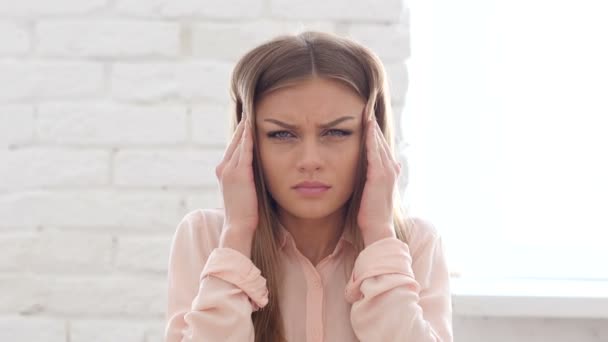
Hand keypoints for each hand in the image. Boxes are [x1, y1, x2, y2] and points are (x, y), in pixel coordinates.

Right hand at [215, 116, 257, 256]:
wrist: (238, 226)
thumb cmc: (243, 214)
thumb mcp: (242, 193)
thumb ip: (246, 180)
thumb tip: (255, 175)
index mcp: (224, 172)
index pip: (232, 149)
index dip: (239, 136)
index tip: (245, 123)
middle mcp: (224, 168)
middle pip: (234, 143)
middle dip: (241, 128)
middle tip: (248, 111)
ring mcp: (230, 171)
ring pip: (238, 144)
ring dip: (244, 129)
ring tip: (250, 114)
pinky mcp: (239, 174)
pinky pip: (244, 151)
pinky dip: (247, 138)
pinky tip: (251, 127)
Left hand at [357, 116, 401, 246]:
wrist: (378, 228)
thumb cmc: (373, 214)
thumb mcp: (378, 192)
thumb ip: (383, 178)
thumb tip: (395, 165)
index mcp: (389, 173)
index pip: (382, 148)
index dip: (376, 134)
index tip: (368, 120)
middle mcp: (390, 170)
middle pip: (382, 142)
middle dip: (374, 126)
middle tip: (367, 109)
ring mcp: (386, 172)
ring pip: (380, 144)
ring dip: (374, 128)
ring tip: (367, 113)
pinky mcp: (379, 176)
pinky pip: (375, 153)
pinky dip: (372, 139)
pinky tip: (368, 128)